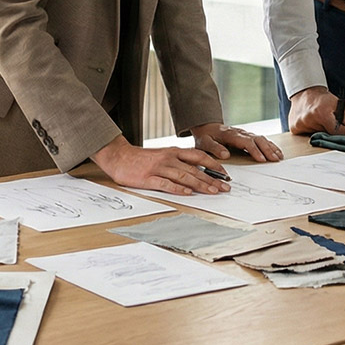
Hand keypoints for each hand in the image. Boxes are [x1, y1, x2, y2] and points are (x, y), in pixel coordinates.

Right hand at [90, 136, 227, 194]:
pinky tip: (188, 193)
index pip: (199, 156)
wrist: (118, 156)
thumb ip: (178, 162)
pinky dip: (178, 189)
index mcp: (173, 152)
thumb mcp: (162, 155)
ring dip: (200, 184)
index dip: (214, 165)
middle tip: (225, 187)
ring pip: (184, 176)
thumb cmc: (141, 159)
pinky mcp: (148, 178)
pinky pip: (166, 184)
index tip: (226, 174)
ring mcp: (159, 168)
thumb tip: (196, 172)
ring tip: (213, 192)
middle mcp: (169, 158)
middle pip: (195, 169)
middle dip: (212, 179)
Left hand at [190, 122, 283, 161]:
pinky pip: (261, 140)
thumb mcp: (205, 143)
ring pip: (261, 139)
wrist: (207, 127)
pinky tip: (276, 152)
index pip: (246, 142)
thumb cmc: (206, 137)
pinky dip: (270, 145)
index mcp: (231, 135)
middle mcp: (241, 133)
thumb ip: (214, 148)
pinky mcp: (248, 136)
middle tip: (275, 160)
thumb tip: (225, 154)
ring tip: (279, 157)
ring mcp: (246, 134)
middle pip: (257, 139)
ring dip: (271, 147)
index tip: (261, 159)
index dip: (255, 150)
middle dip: (267, 150)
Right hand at [288, 86, 344, 134]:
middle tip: (329, 121)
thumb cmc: (324, 100)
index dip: (342, 130)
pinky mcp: (294, 128)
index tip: (342, 126)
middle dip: (331, 131)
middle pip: (327, 135)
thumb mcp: (341, 105)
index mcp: (321, 113)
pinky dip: (311, 131)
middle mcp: (308, 119)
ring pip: (317, 136)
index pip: (337, 132)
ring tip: (319, 120)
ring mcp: (300, 125)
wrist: (305, 92)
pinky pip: (307, 136)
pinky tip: (311, 122)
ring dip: (321, 131)